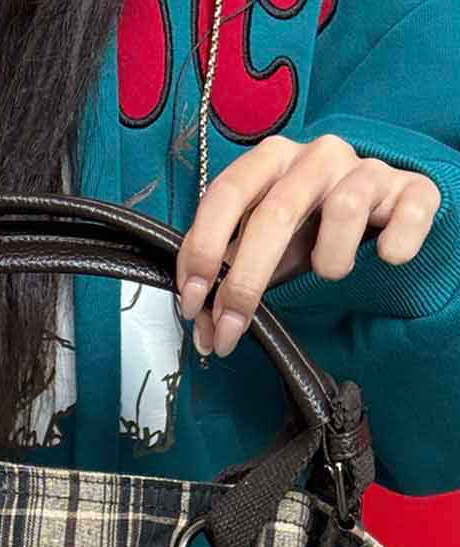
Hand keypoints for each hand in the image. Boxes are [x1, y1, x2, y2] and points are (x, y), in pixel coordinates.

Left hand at [174, 133, 442, 357]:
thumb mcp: (265, 252)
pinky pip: (406, 216)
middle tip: (232, 329)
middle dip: (246, 281)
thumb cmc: (312, 232)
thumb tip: (204, 332)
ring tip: (330, 274)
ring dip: (331, 261)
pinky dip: (394, 247)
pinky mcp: (412, 189)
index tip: (193, 303)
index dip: (202, 251)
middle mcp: (316, 155)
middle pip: (275, 212)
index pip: (224, 196)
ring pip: (344, 210)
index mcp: (269, 162)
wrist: (384, 214)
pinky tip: (384, 259)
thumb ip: (230, 282)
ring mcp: (366, 169)